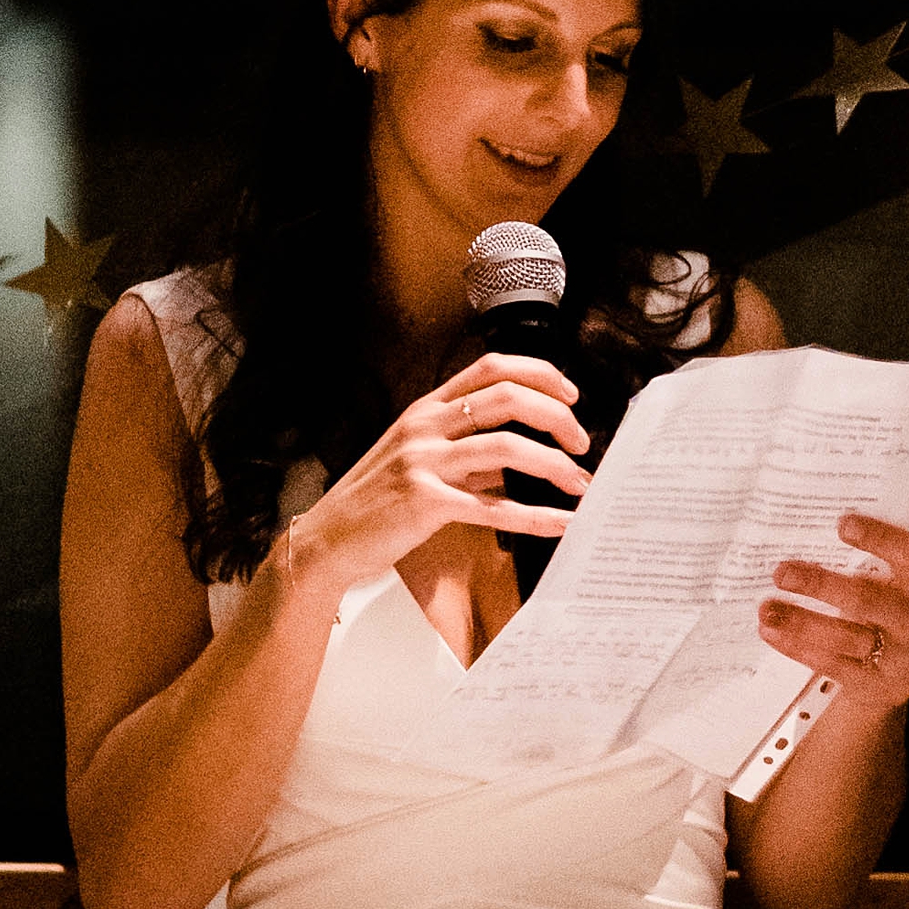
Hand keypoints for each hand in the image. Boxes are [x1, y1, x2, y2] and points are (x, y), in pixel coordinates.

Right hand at [294, 352, 588, 594]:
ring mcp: (423, 462)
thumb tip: (521, 456)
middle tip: (582, 442)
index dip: (538, 374)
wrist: (327, 541)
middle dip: (556, 416)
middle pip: (507, 397)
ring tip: (581, 483)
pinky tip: (562, 522)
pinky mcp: (424, 502)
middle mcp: (425, 426)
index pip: (491, 368)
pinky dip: (536, 516)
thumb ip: (469, 453)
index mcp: (427, 409)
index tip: (570, 396)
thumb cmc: (377, 502)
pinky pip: (494, 508)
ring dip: (555, 466)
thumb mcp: (419, 460)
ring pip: (507, 449)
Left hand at [757, 515, 908, 715]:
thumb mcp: (882, 584)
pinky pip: (834, 665)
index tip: (841, 524)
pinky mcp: (881, 686)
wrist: (890, 675)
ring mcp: (903, 657)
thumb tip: (801, 535)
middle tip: (781, 573)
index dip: (879, 537)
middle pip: (869, 599)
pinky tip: (772, 634)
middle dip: (821, 584)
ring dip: (801, 621)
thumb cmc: (878, 610)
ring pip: (848, 636)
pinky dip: (799, 647)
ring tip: (767, 610)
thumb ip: (859, 563)